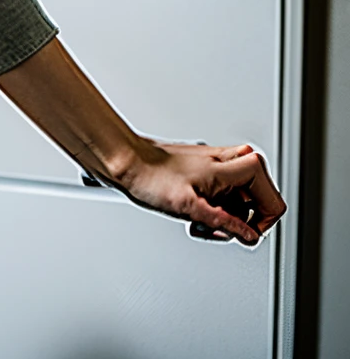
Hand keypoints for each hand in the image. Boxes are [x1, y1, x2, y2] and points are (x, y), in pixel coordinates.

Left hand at [110, 138, 285, 244]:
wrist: (124, 161)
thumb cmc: (149, 176)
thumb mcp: (188, 206)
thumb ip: (224, 222)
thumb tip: (249, 235)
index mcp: (230, 166)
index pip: (273, 200)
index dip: (262, 222)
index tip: (243, 232)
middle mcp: (226, 162)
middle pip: (259, 201)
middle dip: (243, 220)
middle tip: (220, 227)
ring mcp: (216, 166)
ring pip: (241, 200)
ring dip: (226, 217)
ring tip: (201, 222)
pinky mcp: (204, 171)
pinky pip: (223, 196)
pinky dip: (214, 210)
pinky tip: (194, 215)